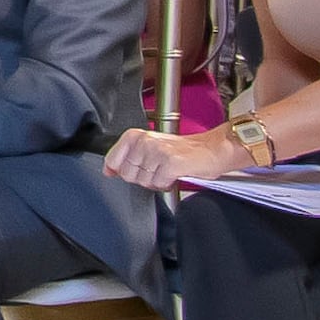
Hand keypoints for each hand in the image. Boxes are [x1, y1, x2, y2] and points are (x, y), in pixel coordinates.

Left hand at [104, 120, 250, 191]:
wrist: (212, 150)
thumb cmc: (182, 151)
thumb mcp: (149, 149)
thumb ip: (126, 158)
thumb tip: (107, 171)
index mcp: (135, 136)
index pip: (112, 161)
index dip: (123, 171)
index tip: (138, 169)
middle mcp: (144, 141)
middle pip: (127, 175)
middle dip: (143, 178)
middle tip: (158, 170)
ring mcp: (157, 151)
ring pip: (143, 182)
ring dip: (156, 182)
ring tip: (167, 171)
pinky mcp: (170, 163)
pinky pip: (159, 184)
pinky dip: (167, 184)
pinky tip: (174, 175)